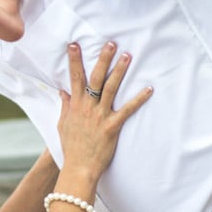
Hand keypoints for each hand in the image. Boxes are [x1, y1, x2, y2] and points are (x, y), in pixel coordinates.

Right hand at [57, 42, 151, 190]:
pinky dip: (138, 99)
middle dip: (103, 59)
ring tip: (127, 56)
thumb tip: (63, 91)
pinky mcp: (112, 126)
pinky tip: (148, 88)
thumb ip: (65, 106)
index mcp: (75, 105)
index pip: (74, 78)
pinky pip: (127, 110)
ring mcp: (100, 116)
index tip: (75, 44)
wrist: (79, 167)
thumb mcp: (63, 124)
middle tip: (111, 43)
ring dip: (120, 71)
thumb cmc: (72, 147)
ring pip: (111, 89)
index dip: (75, 60)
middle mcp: (87, 107)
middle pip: (96, 78)